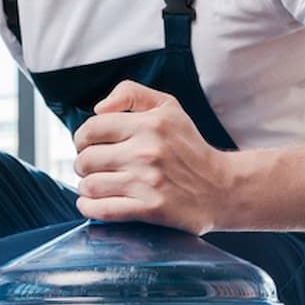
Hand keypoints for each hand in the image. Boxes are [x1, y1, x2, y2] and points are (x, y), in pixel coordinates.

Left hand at [72, 81, 231, 233]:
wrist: (222, 188)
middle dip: (83, 164)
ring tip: (96, 185)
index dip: (82, 138)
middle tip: (92, 168)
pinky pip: (103, 210)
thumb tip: (98, 108)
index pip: (92, 128)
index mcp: (150, 124)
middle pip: (87, 159)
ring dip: (86, 187)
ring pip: (91, 185)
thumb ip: (131, 94)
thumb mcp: (168, 107)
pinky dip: (89, 207)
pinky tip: (91, 203)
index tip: (87, 146)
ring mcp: (148, 182)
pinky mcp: (150, 209)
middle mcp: (147, 152)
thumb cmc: (189, 147)